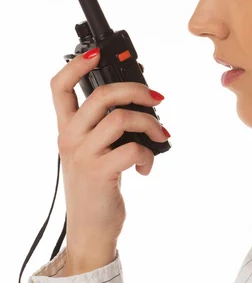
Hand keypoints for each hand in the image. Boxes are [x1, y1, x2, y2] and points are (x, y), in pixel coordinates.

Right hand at [50, 48, 168, 271]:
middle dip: (136, 89)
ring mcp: (83, 155)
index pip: (59, 87)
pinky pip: (132, 148)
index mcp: (67, 128)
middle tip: (156, 97)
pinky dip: (149, 153)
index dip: (76, 65)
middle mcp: (70, 138)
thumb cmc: (96, 186)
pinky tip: (146, 166)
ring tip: (160, 134)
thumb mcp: (93, 151)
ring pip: (122, 118)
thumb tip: (141, 100)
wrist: (90, 229)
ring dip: (150, 123)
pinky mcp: (100, 173)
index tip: (96, 52)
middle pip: (101, 94)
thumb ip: (106, 126)